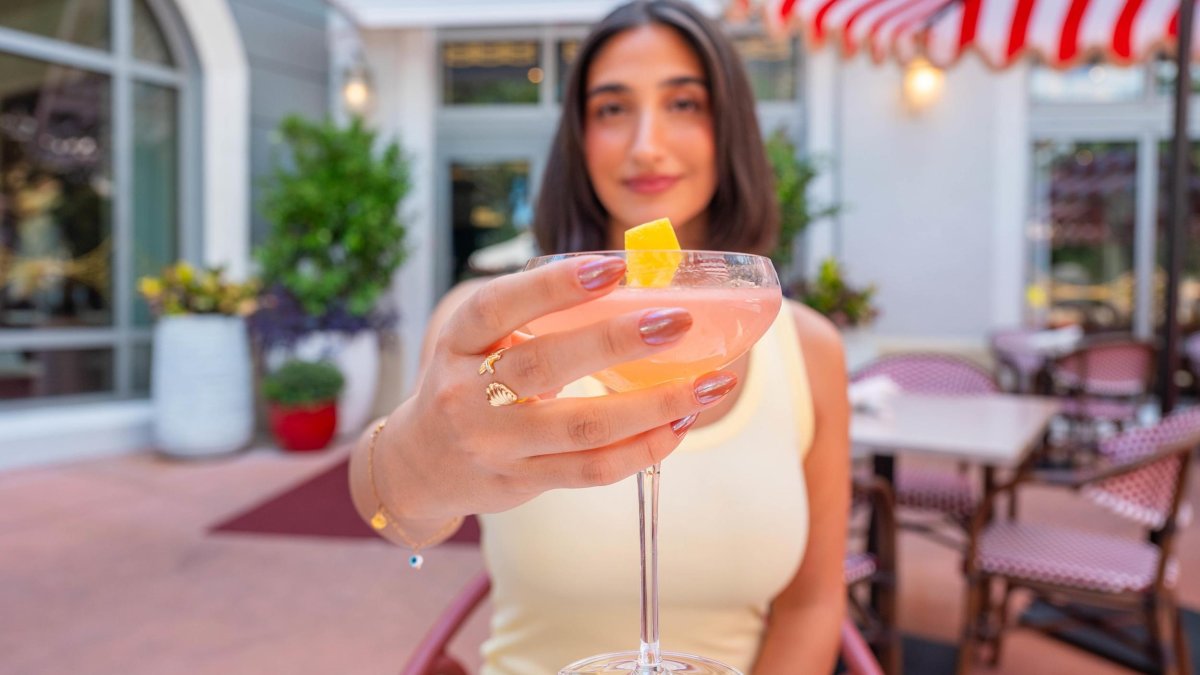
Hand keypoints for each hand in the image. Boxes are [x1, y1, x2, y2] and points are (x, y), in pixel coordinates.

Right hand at [376, 255, 737, 520]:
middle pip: (546, 365)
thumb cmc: (468, 385)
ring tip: (709, 384)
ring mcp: (495, 445)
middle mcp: (468, 394)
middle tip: (678, 320)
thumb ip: (534, 317)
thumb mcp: (477, 342)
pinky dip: (643, 449)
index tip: (614, 267)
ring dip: (655, 406)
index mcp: (459, 341)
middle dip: (617, 341)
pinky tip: (680, 425)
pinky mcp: (522, 483)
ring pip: (583, 428)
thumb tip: (635, 283)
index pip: (502, 306)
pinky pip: (592, 470)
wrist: (419, 467)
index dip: (556, 286)